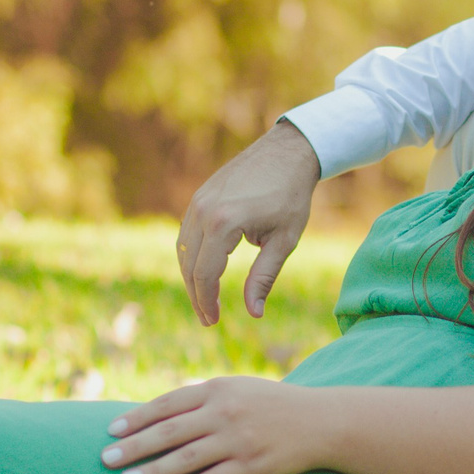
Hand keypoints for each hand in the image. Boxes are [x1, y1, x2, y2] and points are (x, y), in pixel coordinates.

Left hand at [102, 377, 328, 473]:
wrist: (322, 421)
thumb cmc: (273, 405)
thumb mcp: (238, 389)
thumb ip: (203, 398)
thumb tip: (161, 413)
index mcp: (218, 388)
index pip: (168, 403)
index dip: (137, 418)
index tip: (111, 431)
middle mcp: (225, 411)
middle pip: (169, 431)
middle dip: (134, 446)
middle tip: (105, 460)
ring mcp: (239, 439)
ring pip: (186, 457)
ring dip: (153, 471)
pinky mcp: (252, 464)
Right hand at [177, 123, 319, 324]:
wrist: (288, 152)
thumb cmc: (291, 197)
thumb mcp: (283, 241)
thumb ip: (264, 277)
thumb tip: (253, 313)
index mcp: (224, 223)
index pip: (205, 274)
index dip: (207, 302)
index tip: (213, 322)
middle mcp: (203, 211)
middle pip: (189, 265)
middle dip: (197, 295)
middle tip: (208, 319)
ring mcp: (198, 201)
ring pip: (183, 249)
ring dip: (191, 277)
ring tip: (205, 299)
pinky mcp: (199, 196)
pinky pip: (187, 233)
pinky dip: (191, 256)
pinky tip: (204, 271)